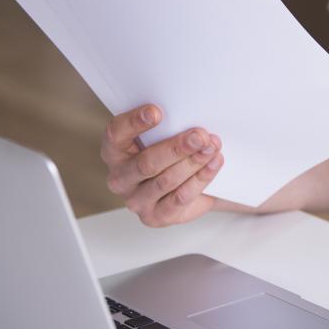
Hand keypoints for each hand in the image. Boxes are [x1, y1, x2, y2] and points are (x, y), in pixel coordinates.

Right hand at [101, 104, 223, 227]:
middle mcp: (120, 178)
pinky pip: (180, 197)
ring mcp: (136, 200)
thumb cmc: (172, 152)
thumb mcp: (165, 135)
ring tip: (212, 147)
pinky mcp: (156, 216)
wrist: (191, 184)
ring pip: (166, 180)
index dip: (134, 122)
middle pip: (146, 163)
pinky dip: (200, 178)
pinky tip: (213, 163)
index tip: (156, 112)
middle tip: (200, 135)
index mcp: (115, 151)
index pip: (116, 134)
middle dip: (177, 148)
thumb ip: (169, 124)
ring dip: (193, 162)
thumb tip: (190, 113)